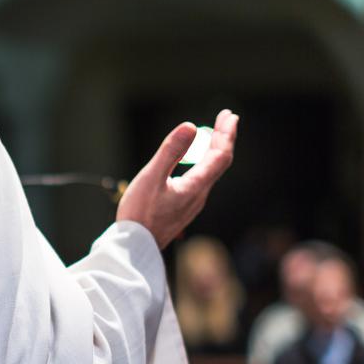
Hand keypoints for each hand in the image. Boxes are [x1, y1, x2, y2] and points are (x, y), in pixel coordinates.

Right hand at [116, 109, 238, 248]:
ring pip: (210, 172)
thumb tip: (190, 126)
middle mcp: (199, 195)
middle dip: (223, 138)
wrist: (135, 247)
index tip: (229, 116)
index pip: (220, 156)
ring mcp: (192, 203)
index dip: (227, 134)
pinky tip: (194, 161)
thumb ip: (171, 151)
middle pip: (219, 162)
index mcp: (195, 186)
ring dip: (213, 150)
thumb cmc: (140, 214)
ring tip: (213, 134)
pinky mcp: (183, 208)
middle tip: (225, 118)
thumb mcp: (152, 177)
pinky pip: (200, 180)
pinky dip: (202, 163)